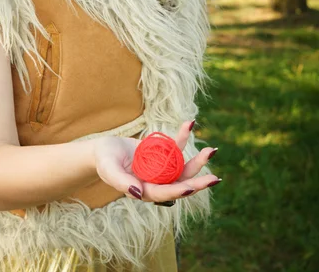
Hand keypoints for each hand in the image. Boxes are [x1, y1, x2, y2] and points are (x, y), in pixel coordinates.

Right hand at [92, 121, 219, 203]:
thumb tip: (138, 194)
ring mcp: (160, 169)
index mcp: (144, 191)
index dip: (177, 191)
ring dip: (197, 160)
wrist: (103, 150)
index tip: (191, 188)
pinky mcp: (160, 155)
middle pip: (179, 183)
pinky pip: (174, 147)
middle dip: (197, 181)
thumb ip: (122, 182)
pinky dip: (182, 137)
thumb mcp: (109, 170)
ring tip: (212, 150)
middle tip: (215, 179)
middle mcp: (156, 182)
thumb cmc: (103, 161)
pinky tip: (189, 124)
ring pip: (182, 167)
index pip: (164, 193)